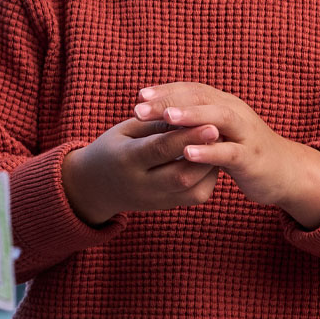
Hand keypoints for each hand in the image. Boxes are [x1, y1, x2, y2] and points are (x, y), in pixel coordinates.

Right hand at [60, 116, 221, 224]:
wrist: (95, 186)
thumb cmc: (113, 148)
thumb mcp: (126, 130)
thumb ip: (156, 122)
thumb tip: (190, 113)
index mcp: (125, 159)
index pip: (160, 149)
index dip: (187, 137)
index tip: (211, 124)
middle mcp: (140, 185)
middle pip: (180, 175)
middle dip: (206, 154)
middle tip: (224, 132)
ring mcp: (155, 200)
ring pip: (193, 189)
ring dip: (211, 165)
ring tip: (220, 142)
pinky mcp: (167, 206)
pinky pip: (196, 196)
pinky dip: (209, 177)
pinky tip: (210, 159)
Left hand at [135, 82, 319, 227]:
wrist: (285, 171)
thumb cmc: (244, 150)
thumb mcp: (218, 131)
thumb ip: (195, 121)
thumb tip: (160, 114)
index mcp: (224, 104)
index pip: (192, 90)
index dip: (166, 90)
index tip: (139, 95)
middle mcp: (235, 112)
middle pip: (201, 98)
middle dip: (170, 100)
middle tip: (140, 107)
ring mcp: (245, 133)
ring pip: (219, 118)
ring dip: (192, 116)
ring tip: (167, 117)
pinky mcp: (251, 157)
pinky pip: (230, 151)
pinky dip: (209, 150)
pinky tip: (188, 153)